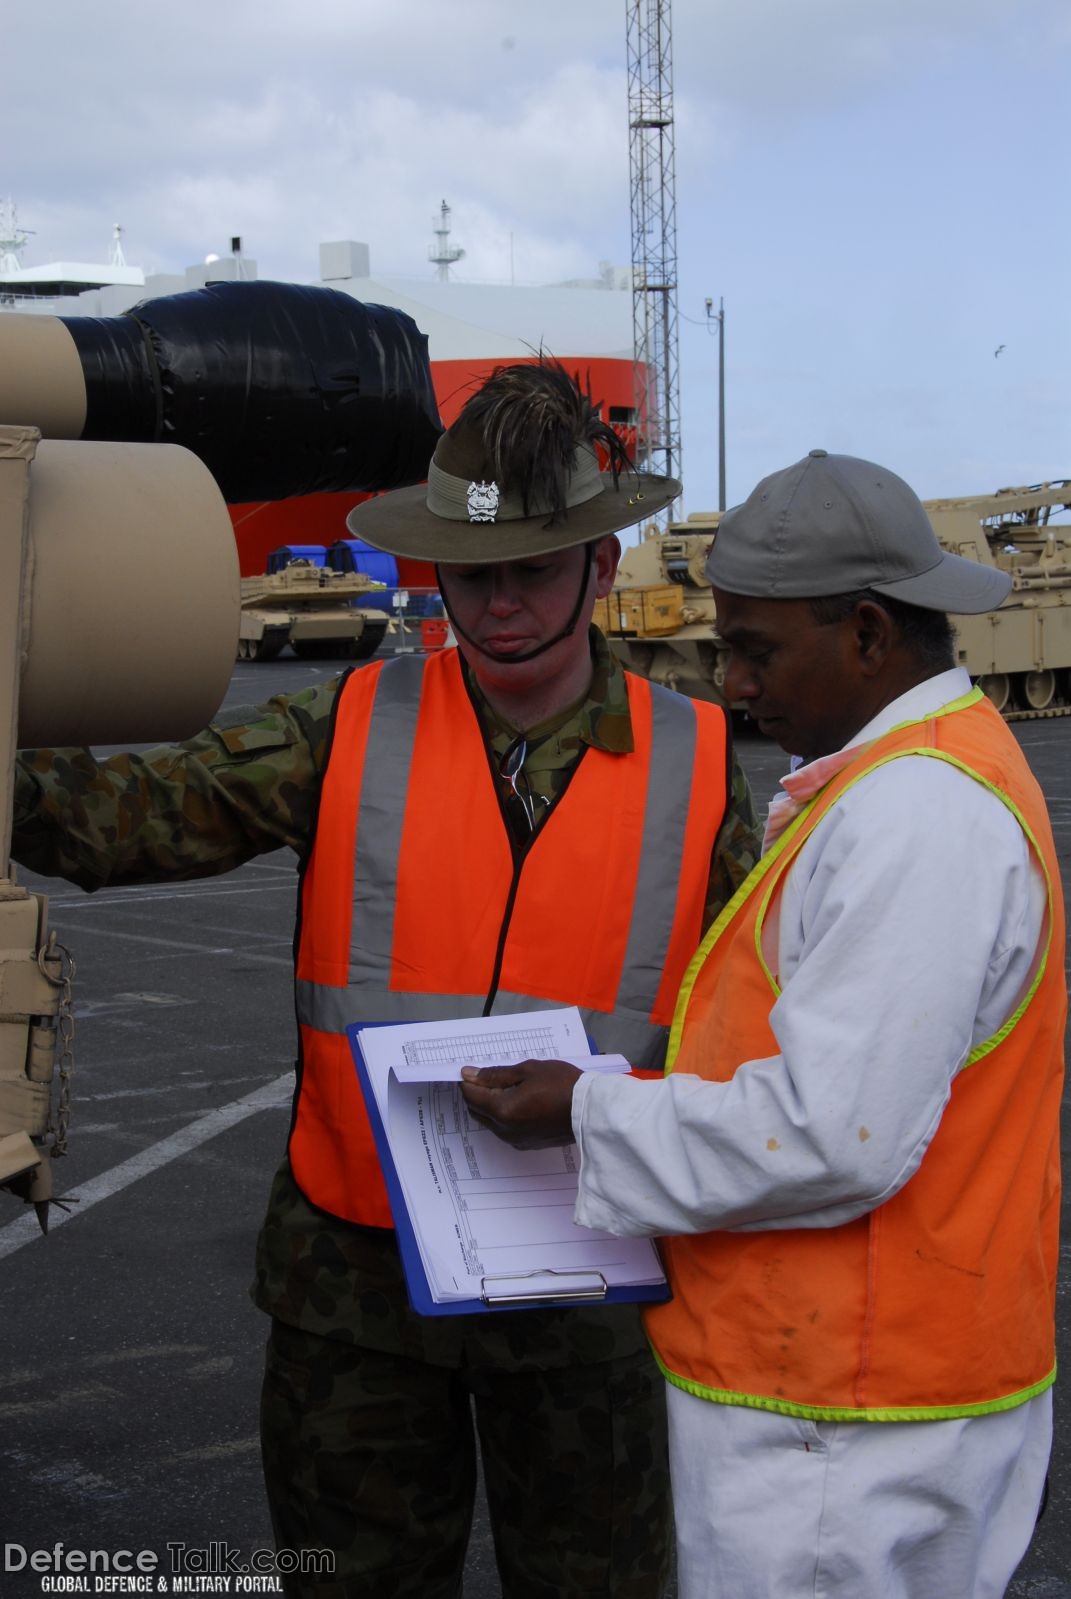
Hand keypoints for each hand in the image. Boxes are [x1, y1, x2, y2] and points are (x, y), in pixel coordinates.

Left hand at [459, 1059, 581, 1140]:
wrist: (589, 1110)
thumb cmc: (561, 1084)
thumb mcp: (528, 1070)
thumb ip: (495, 1074)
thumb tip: (468, 1074)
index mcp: (501, 1110)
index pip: (470, 1095)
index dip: (467, 1080)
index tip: (471, 1069)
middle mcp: (503, 1130)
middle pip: (476, 1110)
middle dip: (477, 1093)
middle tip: (491, 1076)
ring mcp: (514, 1140)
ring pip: (489, 1121)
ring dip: (490, 1104)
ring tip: (508, 1087)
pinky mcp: (525, 1144)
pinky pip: (503, 1129)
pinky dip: (503, 1115)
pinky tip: (519, 1102)